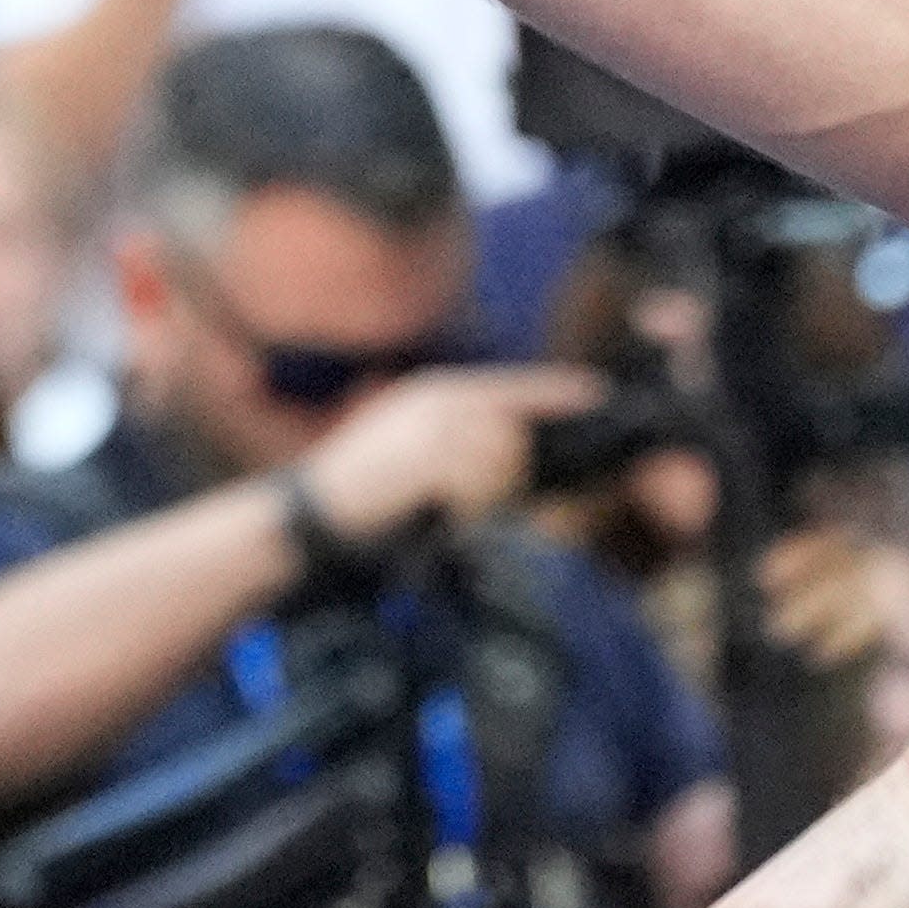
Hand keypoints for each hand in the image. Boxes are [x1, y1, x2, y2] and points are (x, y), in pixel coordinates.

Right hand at [291, 362, 606, 541]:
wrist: (311, 519)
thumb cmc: (364, 496)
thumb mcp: (413, 452)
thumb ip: (466, 445)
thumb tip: (523, 456)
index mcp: (434, 395)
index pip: (512, 388)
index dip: (556, 391)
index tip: (598, 393)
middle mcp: (438, 402)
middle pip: (517, 428)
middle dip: (520, 468)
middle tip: (487, 493)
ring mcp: (435, 429)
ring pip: (507, 458)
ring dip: (493, 492)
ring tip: (451, 506)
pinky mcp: (432, 461)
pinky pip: (483, 487)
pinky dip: (472, 507)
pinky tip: (441, 511)